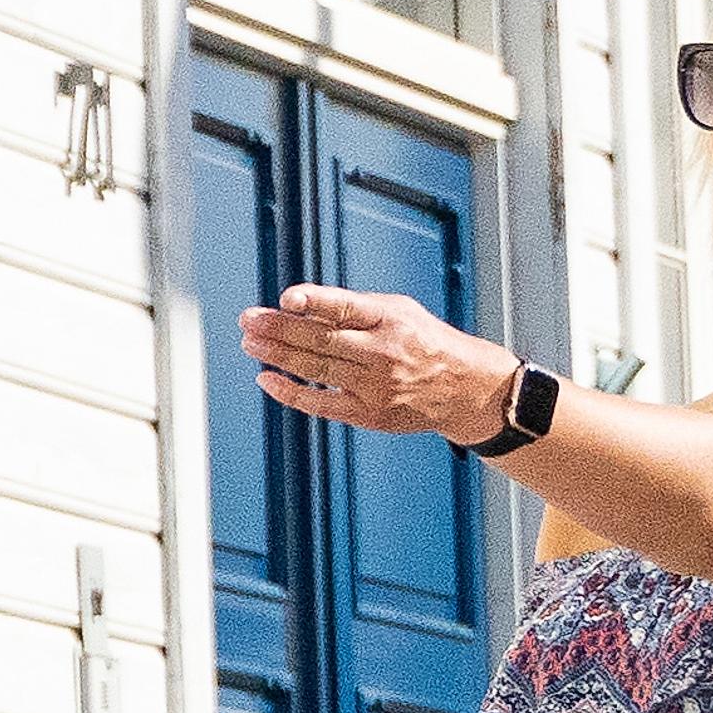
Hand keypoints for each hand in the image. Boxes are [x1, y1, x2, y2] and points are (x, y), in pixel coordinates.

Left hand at [243, 284, 515, 443]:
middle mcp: (384, 352)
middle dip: (280, 329)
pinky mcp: (369, 414)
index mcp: (392, 319)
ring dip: (278, 355)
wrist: (464, 388)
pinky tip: (266, 378)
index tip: (286, 298)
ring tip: (250, 342)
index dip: (315, 302)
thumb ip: (353, 309)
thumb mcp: (399, 311)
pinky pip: (321, 404)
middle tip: (248, 319)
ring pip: (317, 370)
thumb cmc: (421, 340)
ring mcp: (376, 386)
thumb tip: (296, 307)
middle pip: (322, 341)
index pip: (347, 308)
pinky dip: (290, 392)